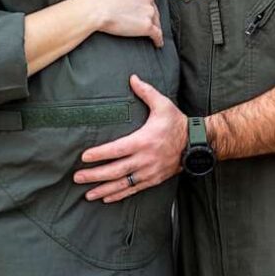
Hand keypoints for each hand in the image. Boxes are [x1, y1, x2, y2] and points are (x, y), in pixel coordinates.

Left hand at [75, 76, 184, 202]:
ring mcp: (149, 172)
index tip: (84, 157)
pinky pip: (133, 189)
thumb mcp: (163, 104)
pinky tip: (106, 198)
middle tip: (77, 177)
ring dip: (103, 189)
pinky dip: (119, 195)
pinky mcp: (153, 180)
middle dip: (95, 175)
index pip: (117, 149)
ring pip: (123, 184)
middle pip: (115, 170)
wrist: (196, 144)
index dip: (100, 154)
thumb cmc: (177, 123)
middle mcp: (145, 159)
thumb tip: (132, 77)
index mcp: (144, 141)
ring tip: (88, 194)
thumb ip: (146, 92)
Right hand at [84, 0, 162, 46]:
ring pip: (155, 19)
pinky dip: (158, 38)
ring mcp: (147, 11)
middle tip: (143, 20)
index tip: (138, 7)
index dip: (140, 2)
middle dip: (148, 12)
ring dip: (154, 25)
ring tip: (154, 33)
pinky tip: (157, 42)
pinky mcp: (146, 25)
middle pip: (151, 5)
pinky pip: (156, 33)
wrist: (96, 10)